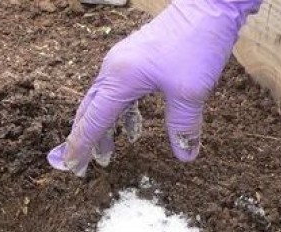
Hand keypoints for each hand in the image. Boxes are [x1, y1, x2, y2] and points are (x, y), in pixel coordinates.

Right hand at [48, 0, 262, 176]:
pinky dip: (120, 113)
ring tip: (107, 153)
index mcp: (119, 79)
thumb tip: (184, 155)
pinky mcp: (134, 58)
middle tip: (80, 166)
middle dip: (85, 140)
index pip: (94, 121)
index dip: (82, 146)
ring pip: (103, 102)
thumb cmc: (196, 43)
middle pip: (90, 111)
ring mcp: (122, 62)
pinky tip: (132, 128)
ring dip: (103, 128)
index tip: (72, 167)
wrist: (208, 4)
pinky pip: (118, 92)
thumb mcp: (191, 92)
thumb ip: (183, 126)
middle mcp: (113, 69)